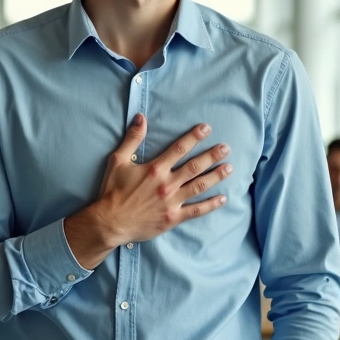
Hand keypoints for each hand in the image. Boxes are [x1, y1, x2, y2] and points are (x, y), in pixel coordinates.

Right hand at [65, 113, 231, 268]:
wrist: (110, 222)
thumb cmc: (112, 191)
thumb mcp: (118, 161)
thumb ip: (132, 138)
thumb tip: (141, 117)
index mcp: (155, 169)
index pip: (179, 149)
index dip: (194, 137)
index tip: (207, 128)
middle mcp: (167, 183)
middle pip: (195, 166)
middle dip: (212, 156)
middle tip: (226, 148)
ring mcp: (172, 202)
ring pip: (199, 186)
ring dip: (216, 176)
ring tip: (229, 168)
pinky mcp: (173, 217)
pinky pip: (196, 210)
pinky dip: (210, 205)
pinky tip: (222, 199)